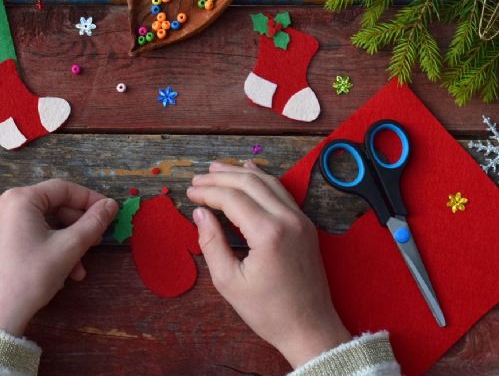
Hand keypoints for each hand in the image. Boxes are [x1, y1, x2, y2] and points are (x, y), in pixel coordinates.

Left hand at [0, 179, 118, 335]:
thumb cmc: (32, 276)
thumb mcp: (69, 248)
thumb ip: (93, 222)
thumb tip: (111, 205)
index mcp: (19, 199)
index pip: (62, 189)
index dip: (90, 199)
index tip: (109, 212)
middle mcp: (3, 204)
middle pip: (51, 207)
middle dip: (77, 227)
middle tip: (95, 243)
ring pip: (41, 224)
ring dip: (65, 242)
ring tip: (79, 268)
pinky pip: (27, 234)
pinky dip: (47, 246)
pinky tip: (59, 270)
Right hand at [187, 162, 349, 367]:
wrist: (309, 328)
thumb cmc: (267, 312)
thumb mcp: (229, 282)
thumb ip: (211, 243)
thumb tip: (199, 213)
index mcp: (268, 233)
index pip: (232, 198)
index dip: (207, 192)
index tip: (189, 193)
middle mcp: (288, 220)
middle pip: (249, 183)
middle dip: (220, 177)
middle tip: (197, 179)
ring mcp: (301, 220)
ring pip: (268, 182)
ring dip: (240, 173)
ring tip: (216, 169)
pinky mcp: (305, 225)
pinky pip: (282, 193)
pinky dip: (262, 180)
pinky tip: (249, 172)